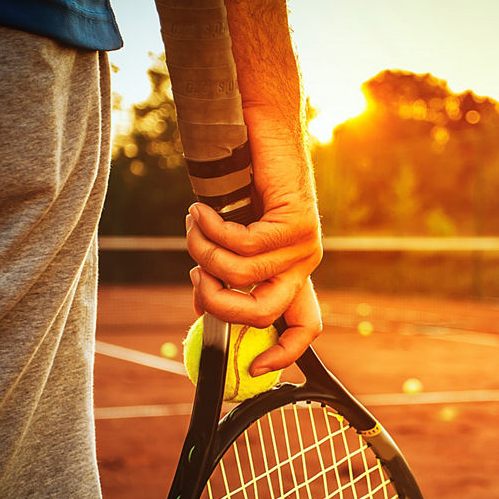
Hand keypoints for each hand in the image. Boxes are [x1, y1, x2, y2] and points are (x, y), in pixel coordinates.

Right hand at [185, 128, 322, 372]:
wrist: (262, 130)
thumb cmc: (243, 183)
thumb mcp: (232, 237)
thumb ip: (226, 271)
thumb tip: (202, 306)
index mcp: (292, 273)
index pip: (304, 326)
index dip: (285, 354)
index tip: (255, 368)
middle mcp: (304, 264)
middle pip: (264, 314)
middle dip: (218, 304)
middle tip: (195, 276)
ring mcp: (305, 245)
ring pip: (242, 275)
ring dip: (203, 252)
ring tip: (194, 224)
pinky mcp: (297, 222)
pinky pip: (242, 244)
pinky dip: (211, 229)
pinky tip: (201, 210)